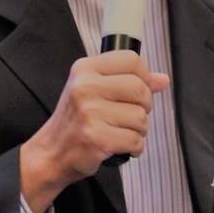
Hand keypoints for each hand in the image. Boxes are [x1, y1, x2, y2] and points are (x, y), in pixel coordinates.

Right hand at [20, 51, 169, 212]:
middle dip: (144, 106)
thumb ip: (127, 81)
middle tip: (130, 115)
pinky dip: (134, 147)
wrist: (51, 153)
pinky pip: (135, 140)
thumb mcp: (93, 90)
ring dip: (139, 130)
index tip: (142, 89)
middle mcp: (85, 87)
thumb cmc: (74, 122)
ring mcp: (90, 112)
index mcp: (85, 69)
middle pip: (140, 89)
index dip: (145, 76)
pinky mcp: (96, 137)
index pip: (131, 60)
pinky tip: (120, 146)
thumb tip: (162, 79)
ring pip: (141, 117)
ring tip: (121, 131)